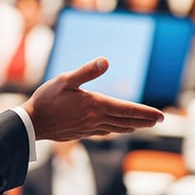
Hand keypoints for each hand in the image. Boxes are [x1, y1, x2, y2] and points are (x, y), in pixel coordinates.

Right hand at [22, 58, 163, 140]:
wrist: (32, 124)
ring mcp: (89, 128)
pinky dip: (116, 130)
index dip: (146, 112)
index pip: (127, 109)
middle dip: (144, 120)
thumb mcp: (65, 79)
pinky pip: (105, 132)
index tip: (161, 116)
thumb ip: (87, 71)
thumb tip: (106, 61)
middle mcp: (96, 119)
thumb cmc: (47, 99)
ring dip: (132, 126)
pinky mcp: (81, 133)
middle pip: (126, 121)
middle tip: (159, 120)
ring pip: (117, 128)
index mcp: (96, 105)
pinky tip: (115, 130)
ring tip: (142, 125)